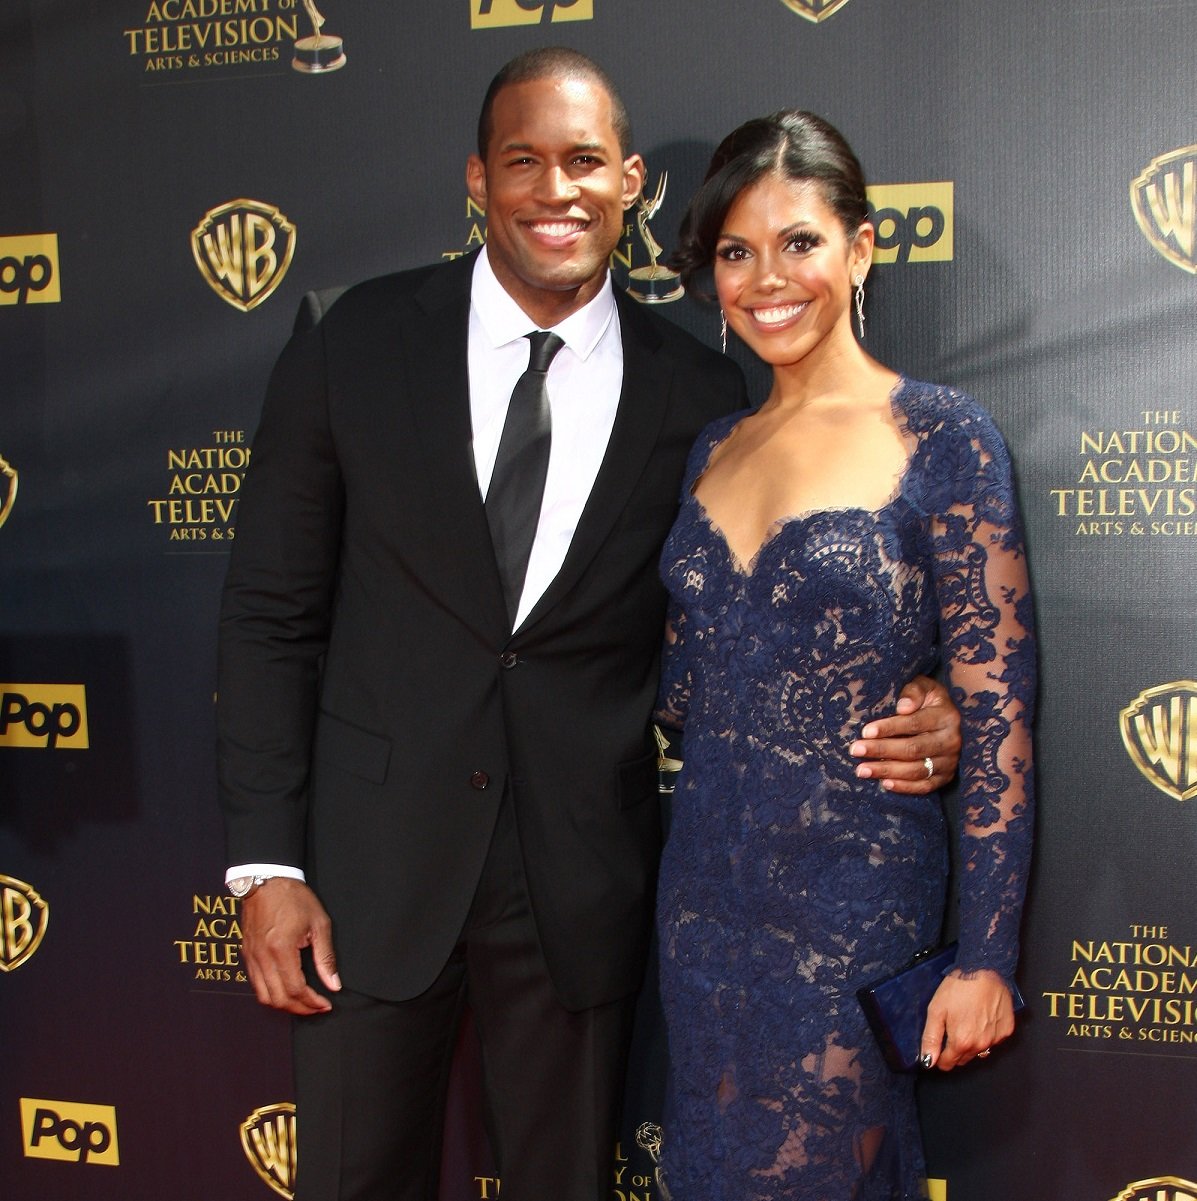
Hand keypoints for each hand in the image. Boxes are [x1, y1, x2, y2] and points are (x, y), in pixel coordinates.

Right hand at [241, 878, 340, 1014]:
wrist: (267, 880)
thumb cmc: (294, 898)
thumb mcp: (319, 924)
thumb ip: (326, 957)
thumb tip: (333, 984)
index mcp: (281, 949)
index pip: (296, 989)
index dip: (312, 1002)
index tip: (326, 1004)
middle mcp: (262, 957)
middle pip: (278, 999)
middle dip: (300, 1008)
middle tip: (316, 1007)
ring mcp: (251, 957)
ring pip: (264, 996)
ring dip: (284, 1005)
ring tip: (303, 1002)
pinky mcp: (247, 955)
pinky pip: (256, 984)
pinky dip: (271, 993)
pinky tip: (286, 989)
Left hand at [849, 675, 961, 793]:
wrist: (945, 717)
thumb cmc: (926, 700)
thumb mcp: (923, 686)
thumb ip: (913, 691)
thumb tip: (902, 707)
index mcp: (946, 716)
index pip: (914, 724)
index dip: (889, 728)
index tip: (865, 732)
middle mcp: (951, 741)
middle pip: (913, 749)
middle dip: (881, 750)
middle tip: (855, 750)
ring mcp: (949, 761)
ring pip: (917, 770)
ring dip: (887, 771)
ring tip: (862, 770)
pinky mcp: (945, 777)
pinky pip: (924, 786)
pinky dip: (904, 787)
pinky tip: (884, 783)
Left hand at [920, 969, 1015, 1069]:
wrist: (984, 970)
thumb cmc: (959, 987)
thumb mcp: (936, 1010)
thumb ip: (931, 1038)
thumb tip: (928, 1061)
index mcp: (961, 1042)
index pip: (947, 1064)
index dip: (939, 1056)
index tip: (938, 1045)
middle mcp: (980, 1045)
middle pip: (963, 1059)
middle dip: (954, 1049)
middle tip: (951, 1027)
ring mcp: (996, 1040)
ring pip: (978, 1051)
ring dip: (971, 1042)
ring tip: (967, 1019)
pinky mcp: (1006, 1031)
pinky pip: (993, 1040)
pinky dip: (986, 1033)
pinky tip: (981, 1017)